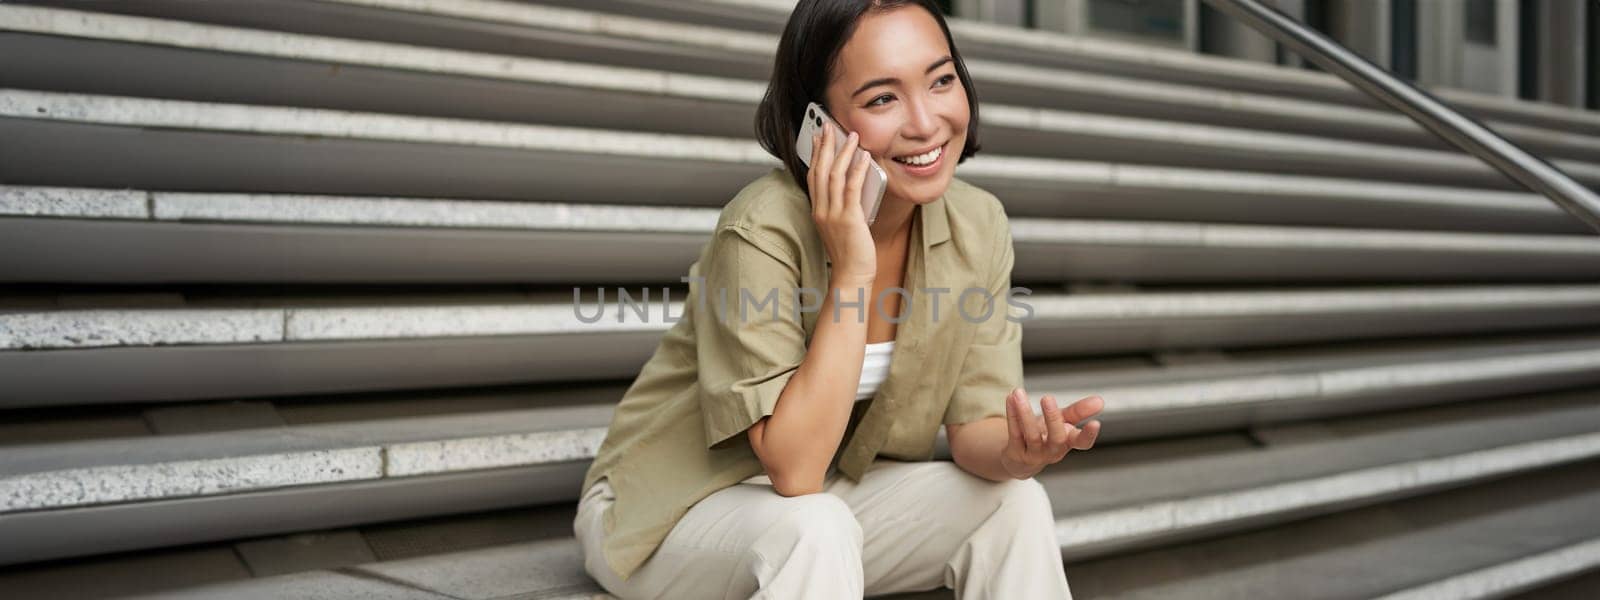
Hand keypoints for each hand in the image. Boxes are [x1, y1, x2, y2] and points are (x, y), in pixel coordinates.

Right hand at [808, 123, 875, 282]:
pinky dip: (858, 170)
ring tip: (851, 136)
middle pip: (819, 170)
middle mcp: (821, 210)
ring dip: (843, 152)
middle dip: (825, 145)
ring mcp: (833, 215)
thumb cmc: (851, 253)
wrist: (852, 276)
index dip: (815, 154)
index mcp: (817, 211)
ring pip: (834, 176)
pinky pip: (851, 189)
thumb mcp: (842, 225)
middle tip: (829, 125)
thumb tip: (857, 181)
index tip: (818, 137)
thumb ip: (845, 204)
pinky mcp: (849, 220)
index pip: (813, 176)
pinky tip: (864, 157)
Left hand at [999, 387, 1102, 479]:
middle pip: (1056, 438)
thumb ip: (1079, 411)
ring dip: (1024, 413)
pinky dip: (1012, 415)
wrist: (1020, 459)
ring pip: (1031, 435)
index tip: (1096, 423)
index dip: (1088, 435)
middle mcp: (1052, 451)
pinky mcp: (1015, 452)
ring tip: (1019, 393)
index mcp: (1067, 442)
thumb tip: (1100, 401)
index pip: (1082, 443)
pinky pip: (1014, 433)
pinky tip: (1010, 399)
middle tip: (1048, 397)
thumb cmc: (1045, 437)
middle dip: (1052, 418)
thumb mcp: (1063, 422)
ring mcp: (1034, 454)